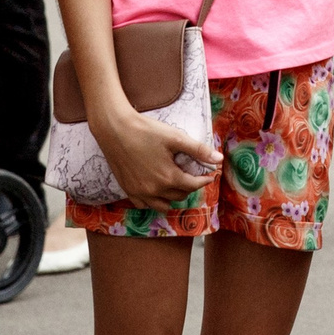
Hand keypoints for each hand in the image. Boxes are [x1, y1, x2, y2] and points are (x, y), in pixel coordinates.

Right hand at [93, 105, 221, 212]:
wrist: (114, 129)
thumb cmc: (145, 130)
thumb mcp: (175, 137)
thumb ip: (198, 150)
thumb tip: (219, 159)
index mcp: (168, 178)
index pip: (194, 186)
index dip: (204, 180)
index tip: (209, 174)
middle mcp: (154, 190)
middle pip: (180, 195)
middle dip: (190, 186)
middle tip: (192, 175)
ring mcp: (139, 192)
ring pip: (163, 205)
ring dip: (173, 197)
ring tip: (175, 184)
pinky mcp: (128, 190)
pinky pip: (145, 205)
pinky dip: (154, 201)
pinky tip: (156, 189)